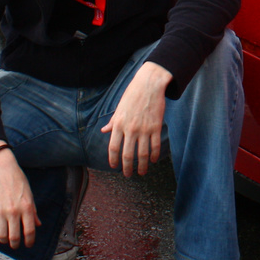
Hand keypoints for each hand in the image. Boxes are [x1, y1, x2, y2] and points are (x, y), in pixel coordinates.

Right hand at [0, 141, 38, 248]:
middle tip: (17, 245)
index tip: (29, 244)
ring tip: (7, 240)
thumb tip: (38, 224)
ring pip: (2, 236)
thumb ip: (33, 211)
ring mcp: (0, 212)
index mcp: (26, 207)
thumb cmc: (18, 181)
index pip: (29, 231)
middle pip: (15, 237)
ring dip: (5, 240)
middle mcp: (14, 211)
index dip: (30, 241)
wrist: (1, 169)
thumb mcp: (30, 194)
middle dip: (16, 244)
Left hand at [102, 61, 171, 176]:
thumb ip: (112, 122)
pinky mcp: (156, 127)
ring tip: (142, 172)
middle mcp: (130, 129)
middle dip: (127, 168)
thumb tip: (104, 131)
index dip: (113, 160)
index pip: (113, 148)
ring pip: (142, 153)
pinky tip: (152, 160)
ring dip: (142, 166)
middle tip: (128, 174)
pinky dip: (154, 155)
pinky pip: (155, 145)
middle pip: (127, 154)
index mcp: (118, 124)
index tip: (114, 167)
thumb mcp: (119, 108)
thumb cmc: (132, 95)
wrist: (149, 85)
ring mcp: (144, 129)